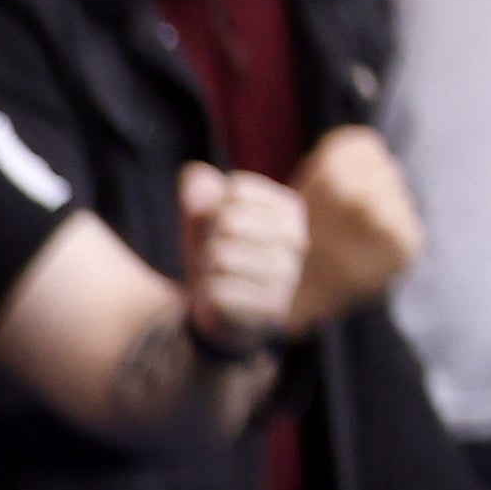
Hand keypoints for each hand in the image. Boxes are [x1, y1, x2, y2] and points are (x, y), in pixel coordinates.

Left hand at [171, 161, 310, 355]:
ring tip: (218, 281)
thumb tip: (192, 173)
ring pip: (223, 256)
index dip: (213, 209)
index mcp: (289, 211)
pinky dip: (208, 298)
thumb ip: (197, 194)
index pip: (237, 189)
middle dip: (209, 241)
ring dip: (207, 272)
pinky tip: (220, 303)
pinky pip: (219, 292)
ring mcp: (288, 276)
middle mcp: (298, 240)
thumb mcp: (202, 221)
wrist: (222, 316)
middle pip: (229, 221)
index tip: (219, 230)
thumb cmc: (215, 258)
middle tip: (215, 261)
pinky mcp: (272, 310)